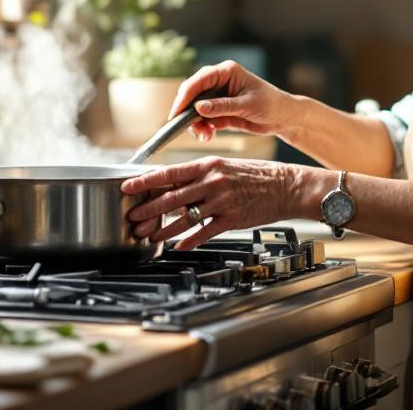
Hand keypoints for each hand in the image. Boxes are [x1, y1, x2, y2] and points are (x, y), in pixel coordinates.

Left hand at [122, 157, 315, 249]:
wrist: (284, 185)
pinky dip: (189, 241)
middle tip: (132, 218)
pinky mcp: (231, 219)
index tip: (127, 187)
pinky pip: (205, 232)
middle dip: (147, 209)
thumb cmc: (255, 175)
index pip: (169, 173)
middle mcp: (212, 182)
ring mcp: (221, 201)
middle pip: (171, 198)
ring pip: (184, 217)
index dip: (145, 181)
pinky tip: (178, 246)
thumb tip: (172, 182)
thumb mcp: (224, 166)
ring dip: (162, 229)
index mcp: (207, 165)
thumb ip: (198, 175)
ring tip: (148, 236)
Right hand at [171, 61, 299, 142]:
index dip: (184, 97)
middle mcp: (218, 82)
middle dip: (188, 114)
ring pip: (195, 110)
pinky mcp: (219, 111)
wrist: (284, 118)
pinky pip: (204, 120)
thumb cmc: (271, 104)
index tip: (176, 114)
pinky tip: (209, 136)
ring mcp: (217, 97)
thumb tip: (198, 108)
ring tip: (205, 136)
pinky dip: (203, 129)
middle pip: (192, 95)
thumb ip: (222, 107)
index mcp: (225, 72)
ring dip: (196, 124)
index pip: (198, 81)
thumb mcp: (247, 105)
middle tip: (192, 130)